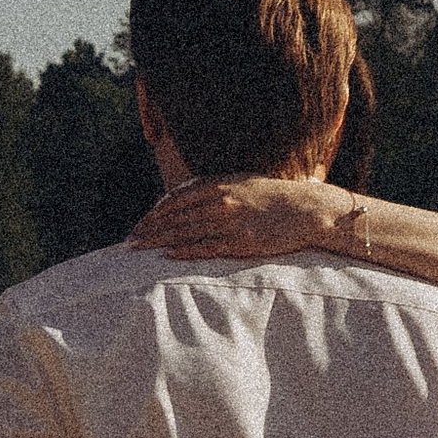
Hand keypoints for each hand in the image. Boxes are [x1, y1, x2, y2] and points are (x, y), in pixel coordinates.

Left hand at [129, 175, 364, 263]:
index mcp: (220, 184)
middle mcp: (221, 201)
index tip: (142, 222)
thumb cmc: (274, 197)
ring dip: (158, 240)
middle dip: (149, 228)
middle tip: (130, 239)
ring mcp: (229, 222)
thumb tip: (187, 196)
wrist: (307, 209)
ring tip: (138, 247)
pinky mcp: (239, 242)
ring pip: (185, 231)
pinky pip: (205, 247)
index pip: (177, 197)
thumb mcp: (242, 182)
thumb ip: (214, 188)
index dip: (156, 211)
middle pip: (175, 216)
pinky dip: (184, 251)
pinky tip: (167, 255)